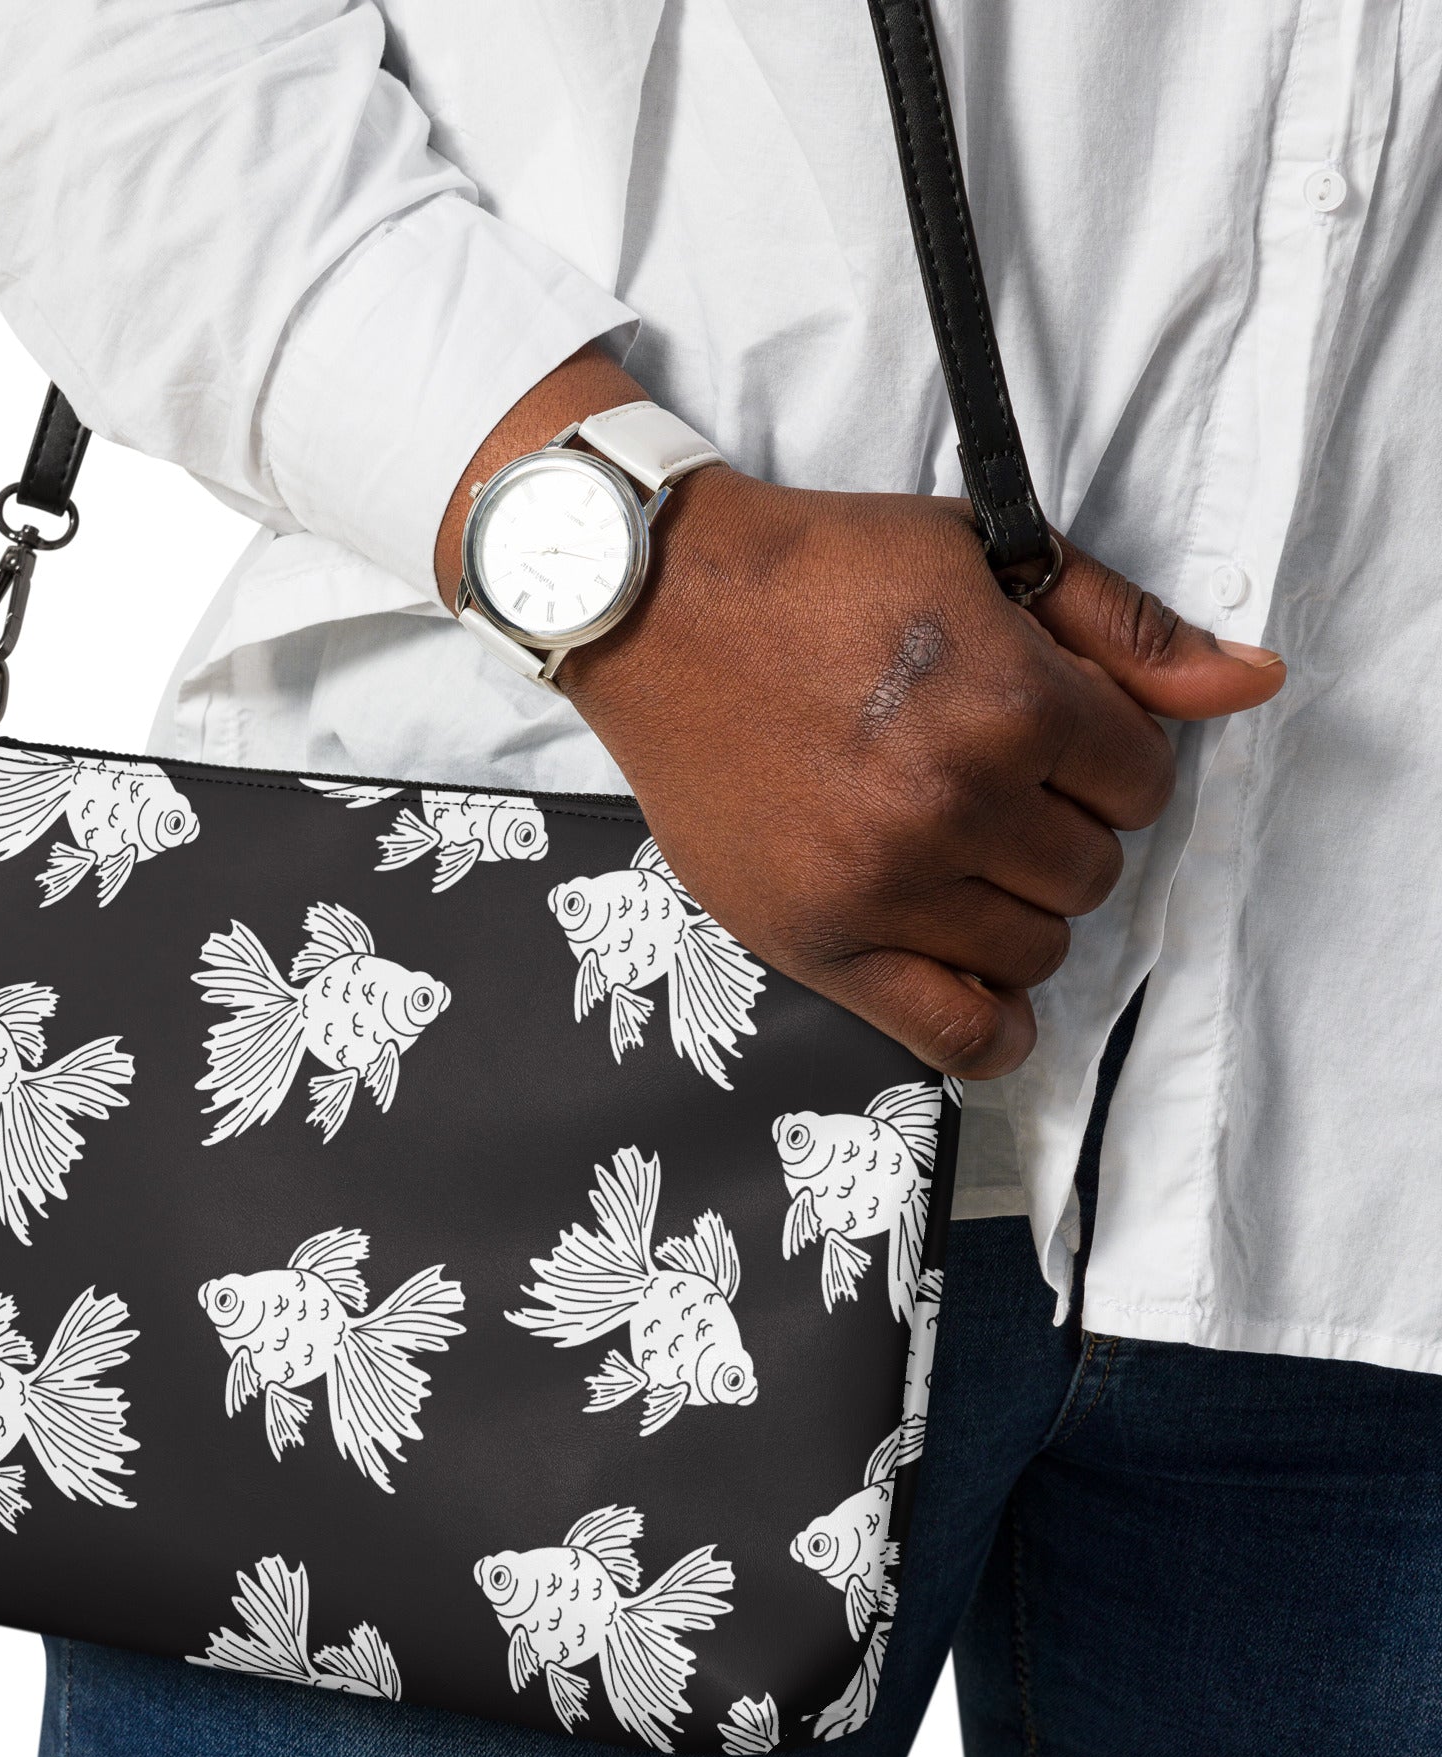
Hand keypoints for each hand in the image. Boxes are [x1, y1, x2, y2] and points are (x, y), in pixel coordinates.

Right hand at [436, 351, 1284, 1077]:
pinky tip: (993, 997)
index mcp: (1012, 703)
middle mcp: (955, 804)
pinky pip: (948, 1035)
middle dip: (1062, 829)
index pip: (1141, 783)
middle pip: (1092, 873)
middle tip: (992, 790)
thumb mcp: (984, 559)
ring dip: (1019, 911)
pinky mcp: (817, 939)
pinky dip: (991, 1033)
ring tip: (962, 861)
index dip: (1108, 758)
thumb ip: (1126, 629)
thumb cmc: (818, 571)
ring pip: (1035, 951)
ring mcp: (883, 884)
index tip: (1054, 740)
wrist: (660, 609)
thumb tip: (1257, 685)